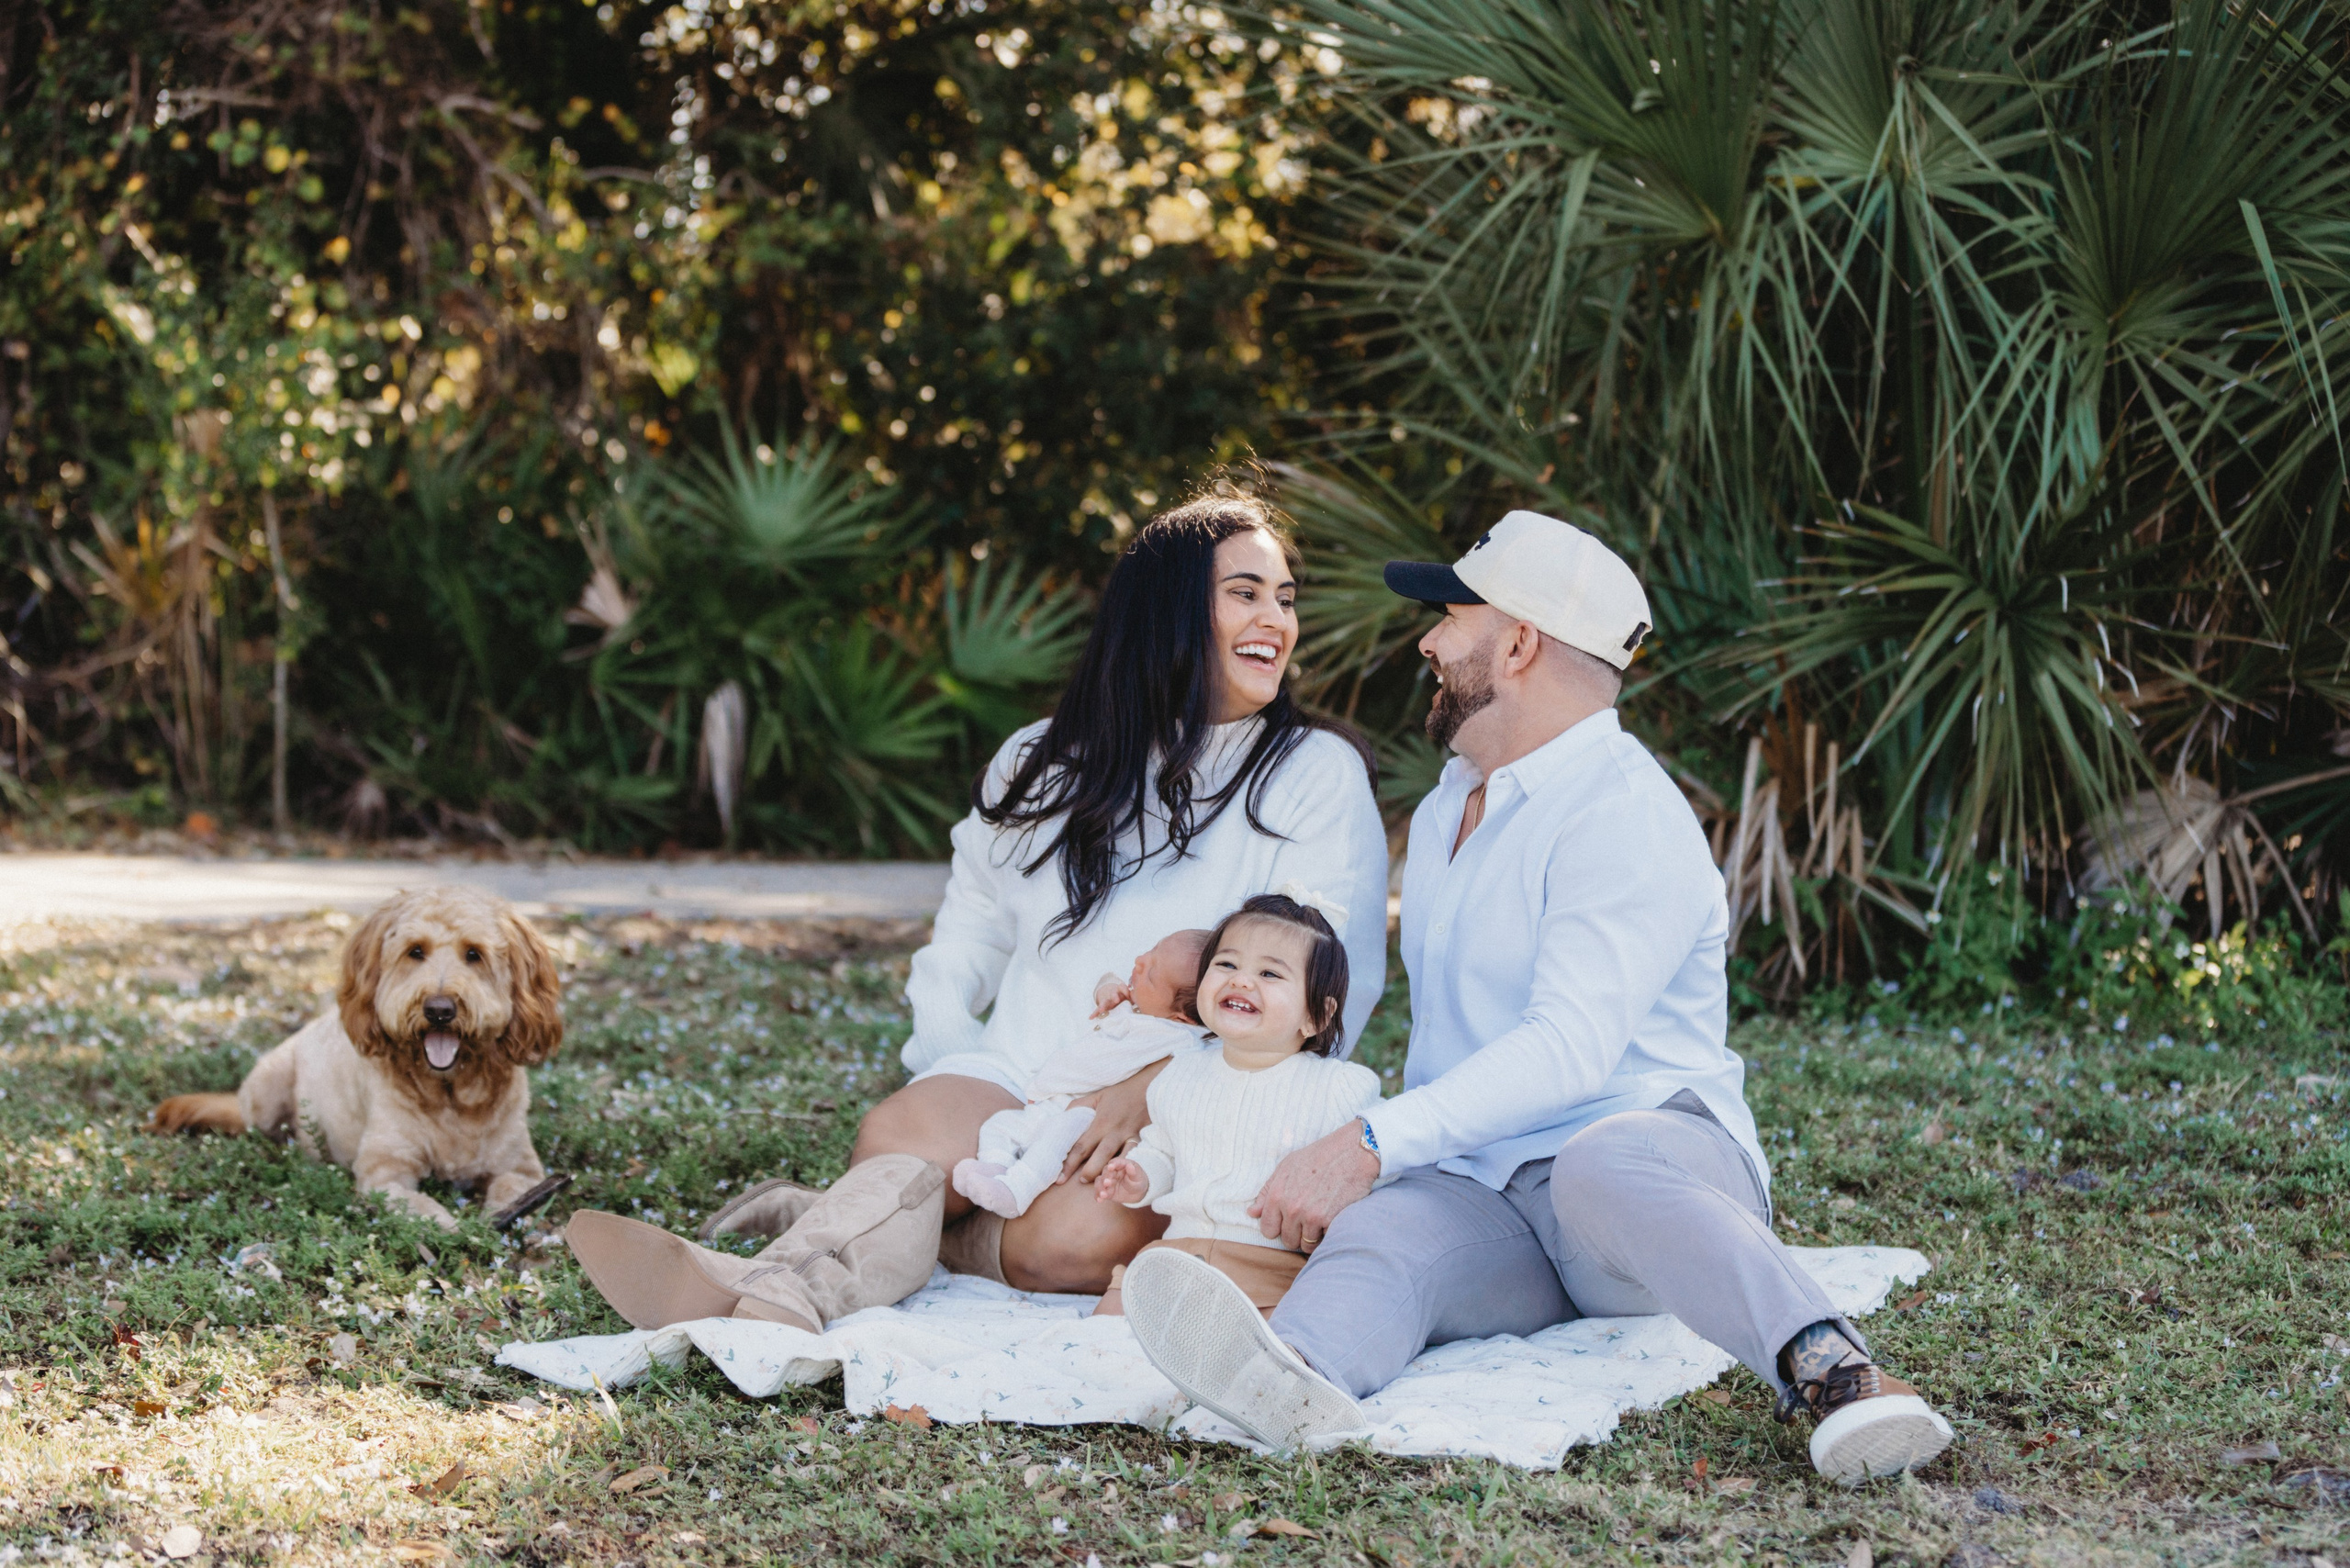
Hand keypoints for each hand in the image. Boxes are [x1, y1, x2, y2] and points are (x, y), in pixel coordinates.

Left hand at [1060, 1057, 1170, 1182]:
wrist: (1148, 1087)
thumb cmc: (1119, 1093)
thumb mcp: (1095, 1096)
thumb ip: (1077, 1109)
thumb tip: (1062, 1123)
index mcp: (1100, 1122)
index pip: (1081, 1147)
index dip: (1069, 1164)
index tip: (1059, 1177)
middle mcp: (1115, 1132)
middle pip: (1099, 1158)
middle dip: (1088, 1173)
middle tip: (1079, 1182)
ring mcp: (1130, 1137)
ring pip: (1118, 1161)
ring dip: (1108, 1174)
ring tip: (1100, 1185)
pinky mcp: (1141, 1140)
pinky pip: (1133, 1158)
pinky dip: (1126, 1168)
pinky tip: (1121, 1177)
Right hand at [1090, 975, 1130, 1018]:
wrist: (1115, 997)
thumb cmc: (1125, 997)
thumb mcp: (1130, 996)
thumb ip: (1134, 997)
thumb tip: (1142, 1003)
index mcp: (1121, 991)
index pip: (1122, 987)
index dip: (1125, 990)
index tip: (1128, 995)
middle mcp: (1113, 995)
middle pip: (1113, 994)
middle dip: (1114, 997)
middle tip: (1116, 1000)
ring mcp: (1107, 1001)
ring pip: (1104, 1002)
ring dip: (1103, 1006)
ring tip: (1101, 1010)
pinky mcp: (1102, 1007)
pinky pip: (1097, 1010)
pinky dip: (1094, 1013)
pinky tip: (1091, 1017)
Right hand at [1094, 1157, 1147, 1205]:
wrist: (1136, 1192)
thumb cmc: (1138, 1181)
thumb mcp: (1138, 1177)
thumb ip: (1134, 1172)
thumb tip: (1129, 1165)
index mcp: (1121, 1165)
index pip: (1116, 1162)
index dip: (1113, 1164)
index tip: (1110, 1167)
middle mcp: (1112, 1172)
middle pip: (1105, 1172)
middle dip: (1105, 1178)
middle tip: (1107, 1183)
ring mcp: (1107, 1181)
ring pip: (1100, 1182)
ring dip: (1100, 1187)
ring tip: (1103, 1195)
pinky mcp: (1106, 1190)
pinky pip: (1099, 1192)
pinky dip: (1098, 1195)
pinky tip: (1099, 1200)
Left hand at [1249, 1120, 1379, 1251]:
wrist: (1353, 1151)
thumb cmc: (1319, 1155)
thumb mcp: (1287, 1166)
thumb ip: (1267, 1191)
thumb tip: (1251, 1213)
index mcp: (1277, 1195)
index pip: (1267, 1230)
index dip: (1277, 1227)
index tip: (1287, 1221)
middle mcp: (1291, 1208)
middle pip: (1287, 1241)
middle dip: (1296, 1233)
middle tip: (1307, 1219)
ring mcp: (1310, 1217)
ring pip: (1305, 1245)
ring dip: (1312, 1236)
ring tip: (1319, 1219)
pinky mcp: (1330, 1221)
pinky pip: (1324, 1240)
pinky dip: (1328, 1233)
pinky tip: (1332, 1217)